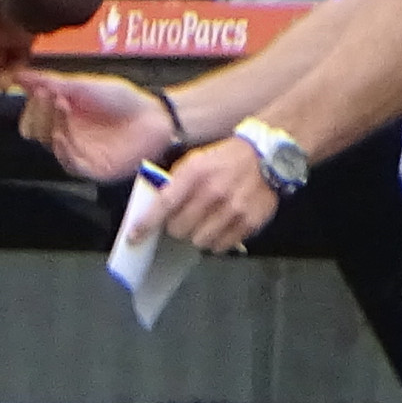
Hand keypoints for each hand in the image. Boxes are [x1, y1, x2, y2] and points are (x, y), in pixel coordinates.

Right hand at [19, 72, 167, 182]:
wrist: (155, 117)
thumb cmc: (124, 100)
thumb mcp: (85, 85)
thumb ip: (52, 81)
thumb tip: (20, 75)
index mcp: (62, 117)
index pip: (35, 116)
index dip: (34, 104)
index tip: (40, 88)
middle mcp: (67, 136)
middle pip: (38, 132)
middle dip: (40, 113)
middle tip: (48, 95)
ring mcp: (78, 153)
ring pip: (51, 146)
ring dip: (52, 125)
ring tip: (62, 104)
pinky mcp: (91, 169)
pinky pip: (69, 163)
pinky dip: (62, 149)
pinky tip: (62, 134)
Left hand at [153, 132, 280, 252]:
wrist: (267, 156)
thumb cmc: (225, 160)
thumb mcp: (195, 161)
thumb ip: (175, 184)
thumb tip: (154, 210)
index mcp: (195, 172)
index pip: (164, 204)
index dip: (146, 224)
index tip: (134, 237)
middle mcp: (213, 192)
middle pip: (179, 229)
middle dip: (176, 227)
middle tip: (184, 218)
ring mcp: (233, 209)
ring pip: (199, 241)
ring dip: (197, 235)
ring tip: (206, 221)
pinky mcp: (249, 222)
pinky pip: (221, 246)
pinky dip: (217, 240)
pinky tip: (221, 225)